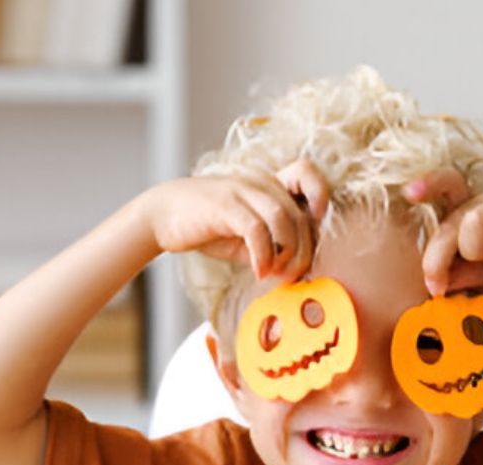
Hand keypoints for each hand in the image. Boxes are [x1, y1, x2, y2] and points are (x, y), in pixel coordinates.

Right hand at [140, 159, 330, 280]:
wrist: (162, 216)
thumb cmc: (207, 227)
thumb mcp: (247, 235)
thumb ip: (274, 244)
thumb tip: (298, 270)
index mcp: (268, 184)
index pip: (307, 173)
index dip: (320, 196)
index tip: (315, 227)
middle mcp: (259, 182)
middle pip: (300, 214)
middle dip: (303, 251)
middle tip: (290, 275)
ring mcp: (242, 190)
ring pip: (284, 220)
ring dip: (287, 254)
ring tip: (274, 274)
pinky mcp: (226, 205)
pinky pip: (258, 230)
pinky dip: (264, 256)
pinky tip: (258, 271)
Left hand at [406, 169, 482, 297]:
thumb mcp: (477, 273)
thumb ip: (454, 274)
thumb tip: (430, 285)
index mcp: (470, 209)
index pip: (446, 186)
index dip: (428, 184)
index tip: (408, 193)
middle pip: (451, 221)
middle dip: (437, 257)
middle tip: (436, 285)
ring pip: (474, 221)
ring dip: (472, 250)